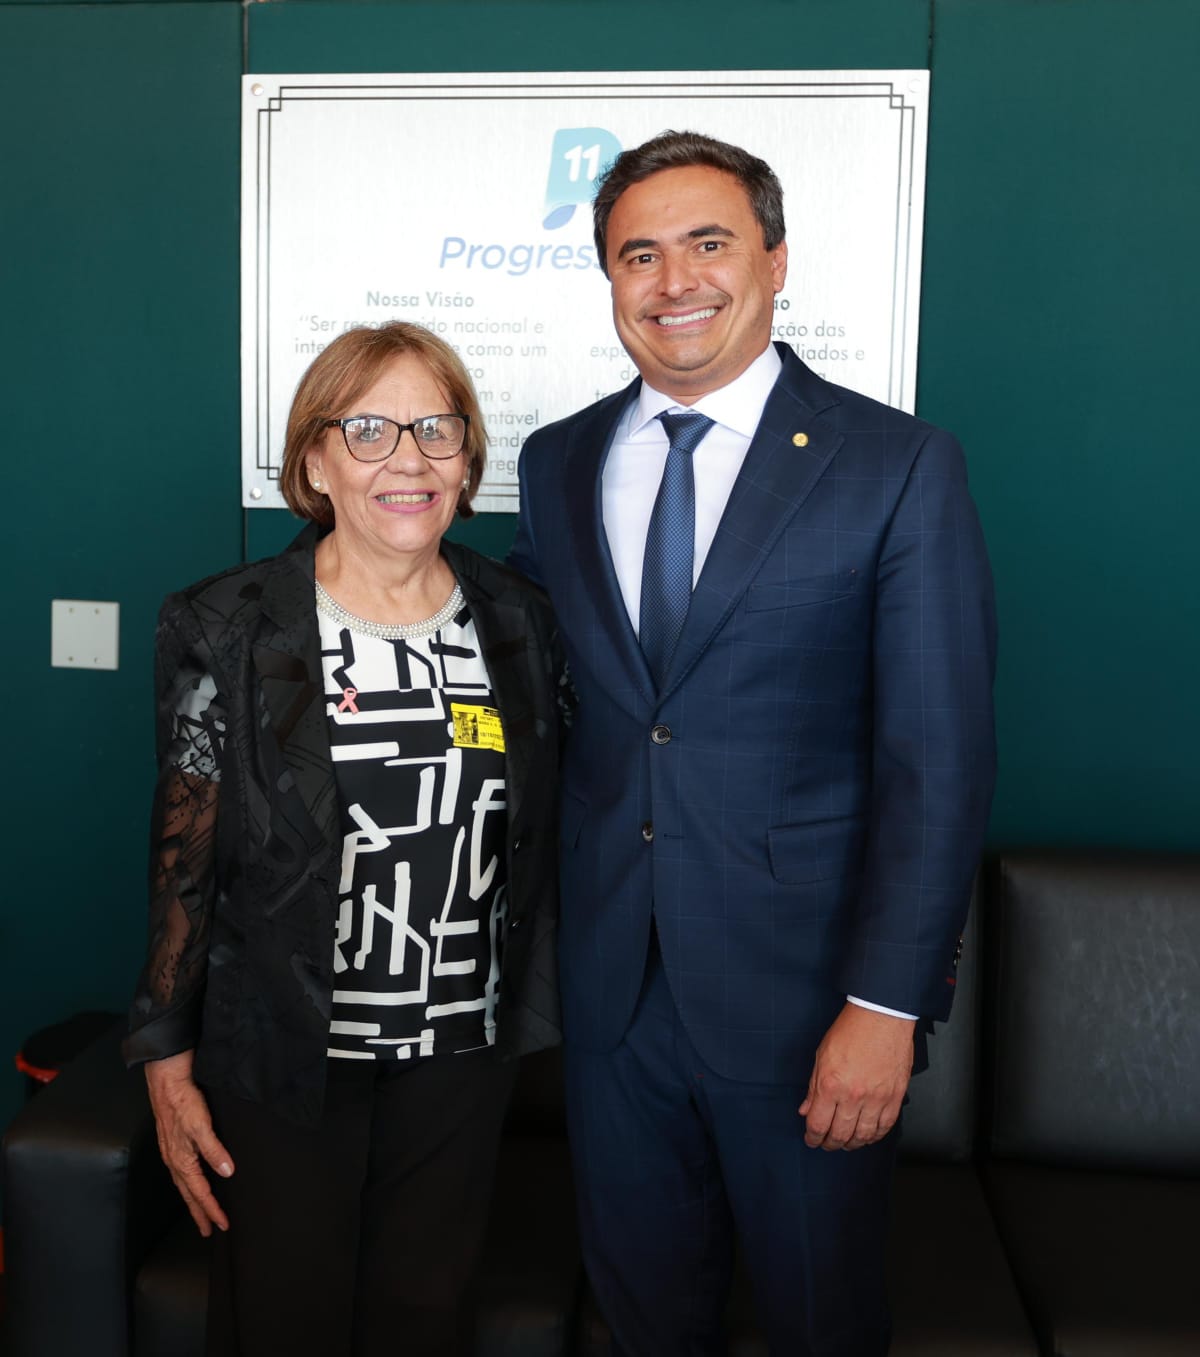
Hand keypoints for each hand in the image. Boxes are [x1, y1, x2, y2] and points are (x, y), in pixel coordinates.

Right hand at [144, 1050, 233, 1234]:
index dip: (212, 1210)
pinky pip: (180, 1172)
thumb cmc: (184, 1102)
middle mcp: (174, 1160)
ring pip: (183, 1184)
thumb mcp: (202, 1126)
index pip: (200, 1193)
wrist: (167, 1081)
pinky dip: (188, 1183)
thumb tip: (227, 1173)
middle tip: (208, 1230)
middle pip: (189, 1194)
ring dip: (193, 1200)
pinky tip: (192, 1181)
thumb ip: (214, 1150)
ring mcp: (171, 1152)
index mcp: (182, 1160)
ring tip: (201, 1212)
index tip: (223, 1224)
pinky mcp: (172, 1142)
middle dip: (200, 1212)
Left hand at [798, 1003, 914, 1150]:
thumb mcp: (821, 1056)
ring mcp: (876, 1099)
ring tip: (846, 1143)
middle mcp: (853, 1096)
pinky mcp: (894, 1097)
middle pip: (839, 1135)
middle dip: (830, 1144)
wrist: (881, 1017)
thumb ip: (813, 1087)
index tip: (811, 1139)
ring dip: (852, 1144)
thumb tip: (806, 1108)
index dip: (812, 1137)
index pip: (817, 1124)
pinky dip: (875, 1136)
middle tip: (827, 1144)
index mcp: (830, 1085)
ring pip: (863, 1136)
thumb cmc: (851, 1030)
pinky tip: (868, 1135)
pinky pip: (885, 1127)